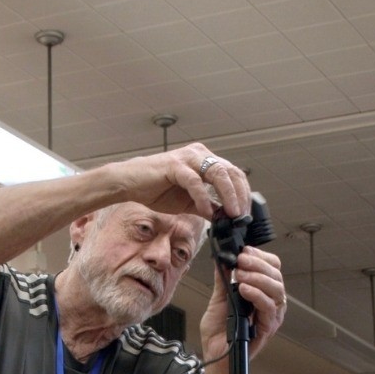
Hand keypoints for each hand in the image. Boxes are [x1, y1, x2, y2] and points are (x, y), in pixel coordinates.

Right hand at [114, 143, 251, 221]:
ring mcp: (188, 158)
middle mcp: (199, 155)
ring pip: (218, 173)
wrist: (129, 184)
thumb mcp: (188, 203)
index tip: (245, 214)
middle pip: (231, 172)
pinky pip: (195, 181)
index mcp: (205, 161)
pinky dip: (203, 197)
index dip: (243, 194)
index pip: (233, 174)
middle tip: (242, 216)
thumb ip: (207, 207)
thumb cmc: (156, 190)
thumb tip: (224, 218)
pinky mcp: (175, 165)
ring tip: (232, 214)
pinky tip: (205, 211)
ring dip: (228, 195)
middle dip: (240, 195)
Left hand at [200, 243, 285, 362]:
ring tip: (240, 274)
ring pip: (276, 289)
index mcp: (262, 293)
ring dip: (257, 277)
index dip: (260, 257)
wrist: (215, 355)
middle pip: (276, 275)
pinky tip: (243, 289)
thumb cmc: (219, 333)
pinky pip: (269, 308)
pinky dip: (257, 295)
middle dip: (258, 263)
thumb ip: (222, 280)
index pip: (272, 268)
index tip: (243, 251)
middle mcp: (270, 303)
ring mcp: (271, 316)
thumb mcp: (218, 300)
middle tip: (240, 260)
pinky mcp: (267, 328)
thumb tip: (222, 259)